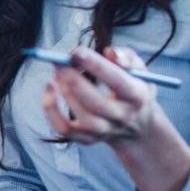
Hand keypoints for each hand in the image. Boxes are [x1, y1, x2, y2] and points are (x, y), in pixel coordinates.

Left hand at [42, 45, 160, 145]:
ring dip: (64, 93)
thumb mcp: (140, 71)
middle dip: (74, 80)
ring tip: (57, 72)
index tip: (77, 52)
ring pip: (81, 118)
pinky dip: (51, 110)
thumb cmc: (134, 90)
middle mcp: (121, 116)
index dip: (95, 66)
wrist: (138, 127)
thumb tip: (110, 52)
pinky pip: (64, 129)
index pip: (117, 81)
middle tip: (60, 62)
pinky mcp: (87, 138)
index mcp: (137, 96)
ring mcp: (104, 131)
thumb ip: (127, 58)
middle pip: (96, 103)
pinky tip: (50, 89)